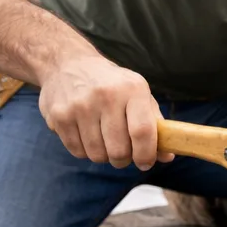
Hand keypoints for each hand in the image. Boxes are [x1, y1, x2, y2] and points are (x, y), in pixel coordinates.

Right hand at [36, 54, 172, 169]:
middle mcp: (106, 96)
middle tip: (123, 153)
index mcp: (132, 89)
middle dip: (124, 159)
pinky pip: (77, 151)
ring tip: (105, 141)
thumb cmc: (111, 84)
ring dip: (104, 156)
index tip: (146, 163)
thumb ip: (155, 124)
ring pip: (97, 154)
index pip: (142, 131)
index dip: (146, 154)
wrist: (68, 64)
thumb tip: (167, 157)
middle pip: (119, 150)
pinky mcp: (59, 116)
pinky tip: (87, 135)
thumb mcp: (138, 93)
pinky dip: (86, 151)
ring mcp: (80, 106)